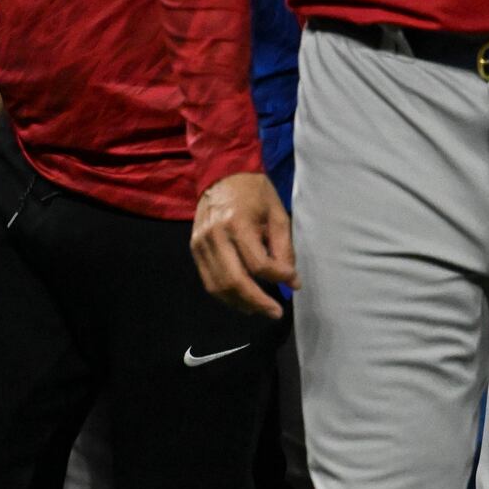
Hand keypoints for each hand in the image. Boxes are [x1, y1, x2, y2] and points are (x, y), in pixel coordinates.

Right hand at [191, 171, 298, 319]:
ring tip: (259, 309)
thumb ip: (284, 248)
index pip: (258, 264)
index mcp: (237, 224)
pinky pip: (208, 280)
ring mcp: (200, 244)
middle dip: (257, 301)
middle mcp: (215, 236)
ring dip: (240, 302)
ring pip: (218, 285)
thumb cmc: (255, 193)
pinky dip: (225, 294)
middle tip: (275, 312)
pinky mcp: (194, 249)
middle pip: (234, 280)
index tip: (294, 281)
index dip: (279, 277)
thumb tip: (291, 282)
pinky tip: (241, 299)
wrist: (221, 175)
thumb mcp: (278, 215)